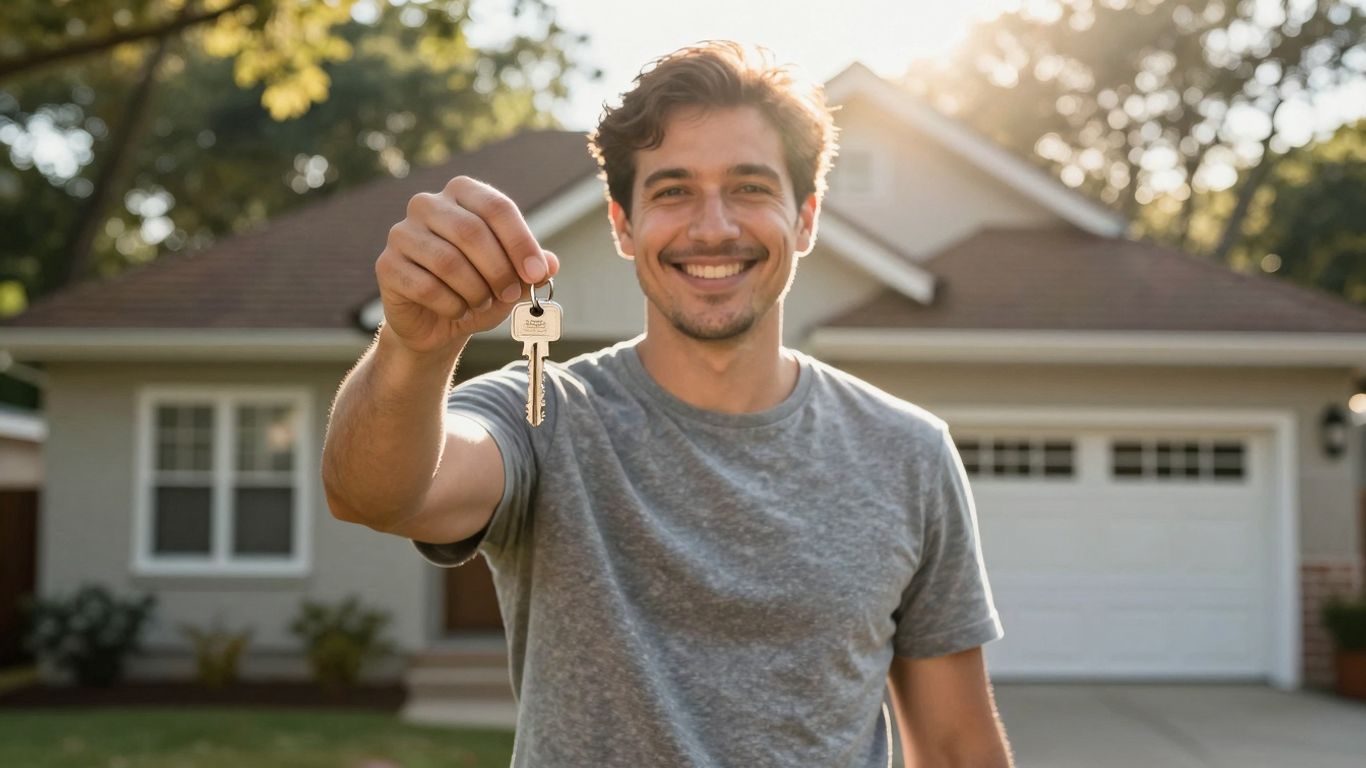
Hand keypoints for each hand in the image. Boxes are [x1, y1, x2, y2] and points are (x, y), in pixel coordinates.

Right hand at [375, 176, 560, 355]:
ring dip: (475, 291)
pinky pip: (426, 287)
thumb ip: (532, 267)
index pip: (496, 207)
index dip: (521, 242)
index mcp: (462, 194)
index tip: (537, 274)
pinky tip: (457, 310)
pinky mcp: (387, 265)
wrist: (437, 323)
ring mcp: (402, 233)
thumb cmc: (478, 290)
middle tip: (510, 295)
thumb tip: (551, 262)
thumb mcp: (512, 279)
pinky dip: (452, 305)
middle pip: (471, 232)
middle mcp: (427, 205)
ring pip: (448, 261)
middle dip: (499, 270)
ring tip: (481, 302)